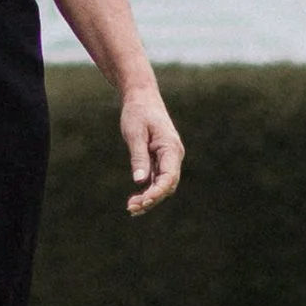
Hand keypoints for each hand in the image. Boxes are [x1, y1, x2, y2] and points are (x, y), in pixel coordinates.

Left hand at [121, 85, 182, 214]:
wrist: (142, 97)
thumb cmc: (138, 112)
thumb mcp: (135, 133)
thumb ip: (139, 157)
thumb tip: (140, 181)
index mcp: (171, 148)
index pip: (169, 177)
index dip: (157, 192)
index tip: (143, 201)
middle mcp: (173, 155)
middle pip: (167, 185)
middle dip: (151, 198)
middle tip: (131, 208)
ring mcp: (168, 158)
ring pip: (162, 184)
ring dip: (149, 197)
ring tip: (131, 208)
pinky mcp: (160, 159)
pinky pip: (157, 178)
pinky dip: (148, 189)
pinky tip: (135, 200)